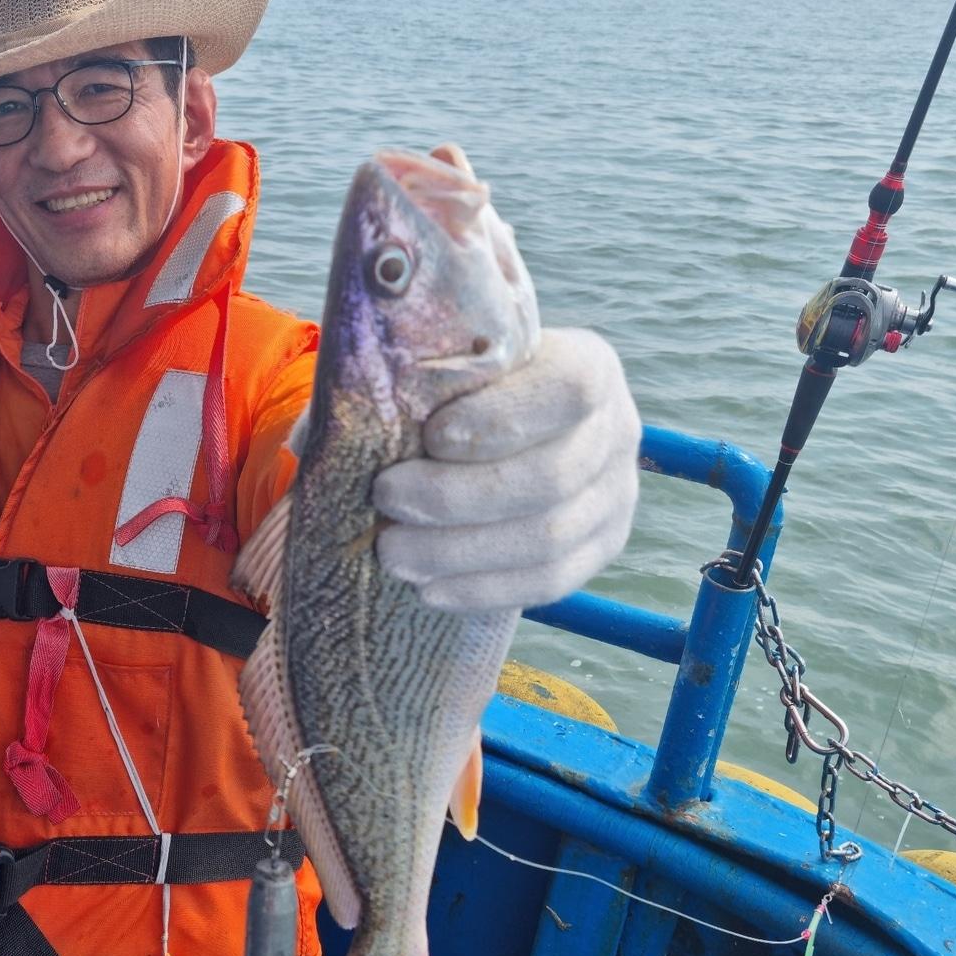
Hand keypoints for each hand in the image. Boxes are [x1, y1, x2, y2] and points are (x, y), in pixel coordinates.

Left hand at [373, 328, 640, 610]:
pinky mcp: (601, 549)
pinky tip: (429, 589)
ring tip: (393, 553)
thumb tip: (339, 430)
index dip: (504, 419)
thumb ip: (410, 384)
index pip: (569, 390)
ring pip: (547, 539)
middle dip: (457, 497)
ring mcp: (617, 496)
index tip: (432, 437)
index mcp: (588, 366)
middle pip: (550, 477)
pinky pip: (549, 583)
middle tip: (386, 498)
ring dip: (459, 551)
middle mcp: (616, 430)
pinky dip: (483, 589)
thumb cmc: (462, 391)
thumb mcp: (447, 368)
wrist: (506, 434)